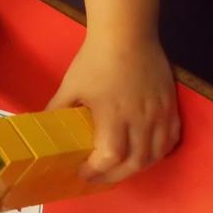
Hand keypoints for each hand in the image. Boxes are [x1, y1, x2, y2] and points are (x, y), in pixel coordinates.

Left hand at [48, 33, 179, 183]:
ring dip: (136, 168)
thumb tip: (42, 126)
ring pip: (154, 155)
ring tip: (118, 169)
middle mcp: (140, 119)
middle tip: (97, 177)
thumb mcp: (70, 86)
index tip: (82, 173)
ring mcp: (158, 114)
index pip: (110, 156)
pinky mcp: (170, 107)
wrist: (126, 35)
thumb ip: (57, 109)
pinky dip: (158, 153)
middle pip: (134, 163)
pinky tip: (145, 153)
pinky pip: (170, 139)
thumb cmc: (95, 60)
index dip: (97, 171)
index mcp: (112, 115)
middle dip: (114, 176)